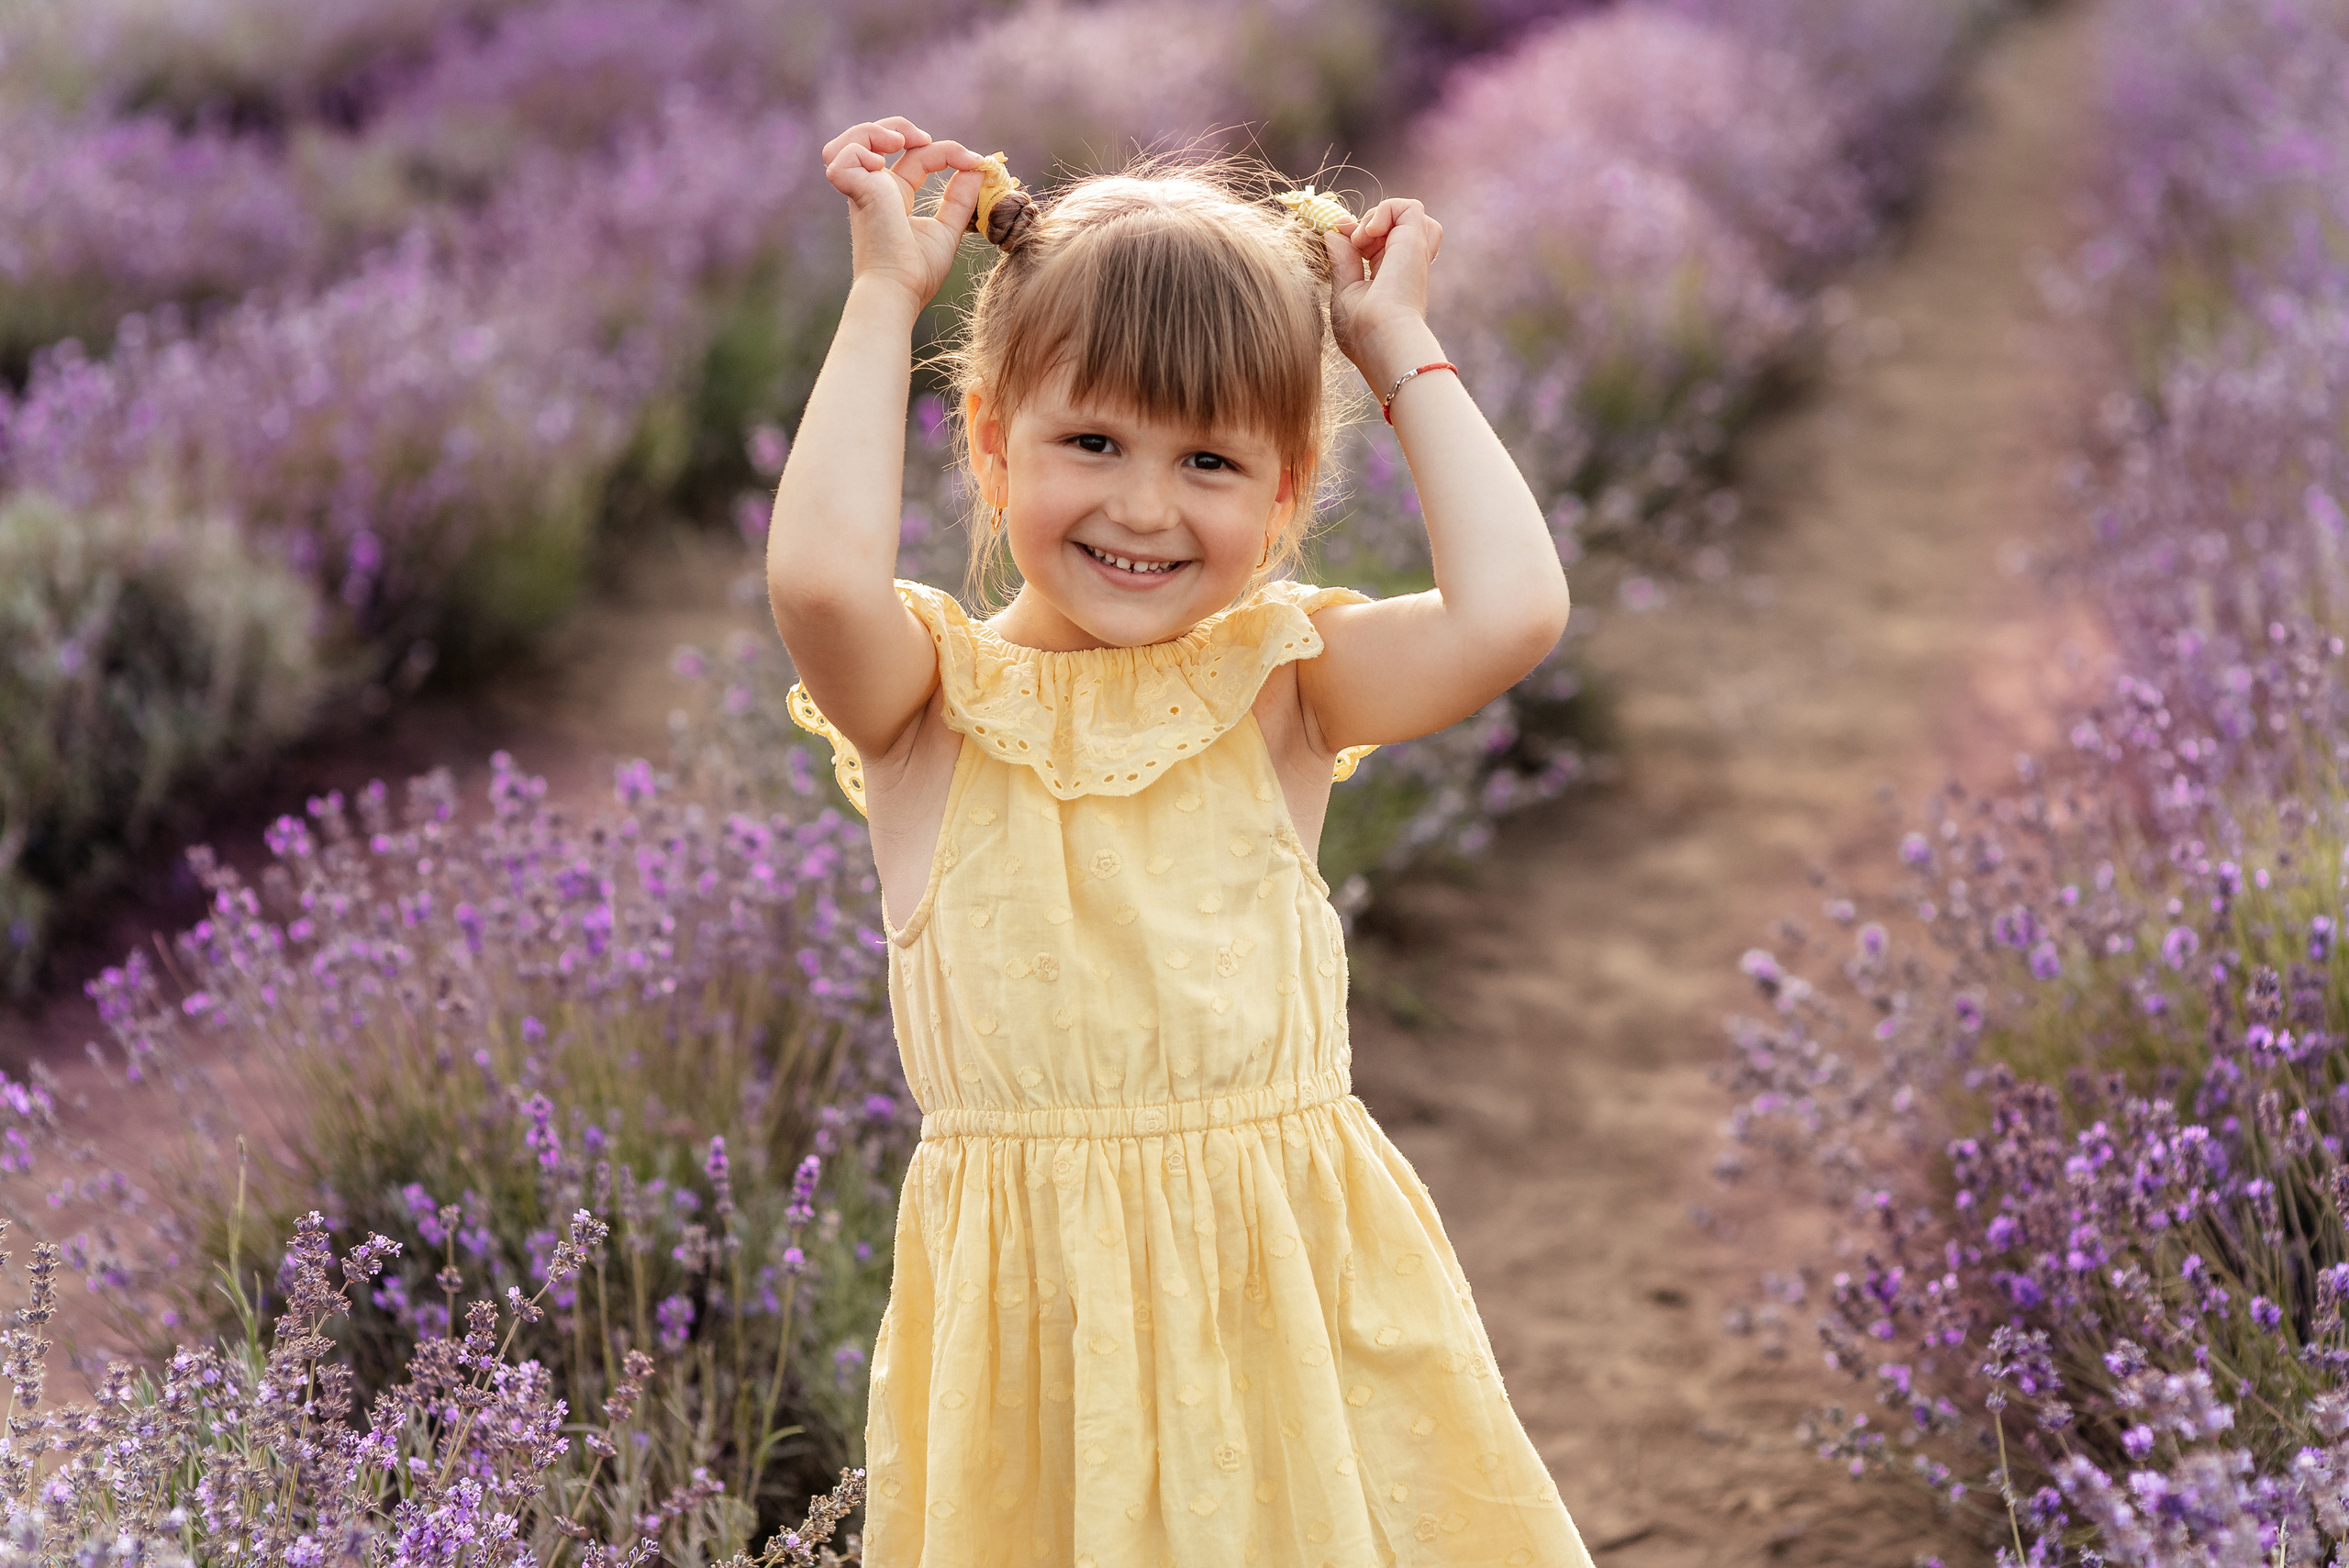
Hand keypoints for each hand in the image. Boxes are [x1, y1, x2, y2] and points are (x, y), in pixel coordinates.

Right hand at [823, 118, 988, 310]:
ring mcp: (861, 190)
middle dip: (899, 126)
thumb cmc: (917, 272)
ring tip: (898, 142)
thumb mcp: (948, 229)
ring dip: (874, 131)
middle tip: (925, 138)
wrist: (899, 291)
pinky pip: (840, 158)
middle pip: (874, 138)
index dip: (945, 152)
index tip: (975, 162)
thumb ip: (961, 199)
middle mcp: (875, 190)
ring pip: (850, 141)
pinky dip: (858, 151)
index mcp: (894, 197)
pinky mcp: (854, 193)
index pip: (917, 158)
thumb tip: (979, 170)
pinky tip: (878, 165)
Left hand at [1326, 198, 1443, 388]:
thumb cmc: (1362, 330)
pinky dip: (1387, 209)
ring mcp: (1413, 253)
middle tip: (1351, 243)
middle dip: (1367, 225)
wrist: (1383, 340)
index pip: (1378, 242)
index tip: (1336, 236)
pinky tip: (1369, 233)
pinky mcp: (1416, 242)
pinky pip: (1410, 207)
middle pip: (1396, 227)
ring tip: (1364, 238)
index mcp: (1390, 278)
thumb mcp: (1344, 291)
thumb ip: (1342, 261)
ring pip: (1412, 215)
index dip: (1355, 233)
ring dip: (1383, 215)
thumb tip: (1333, 233)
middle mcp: (1405, 264)